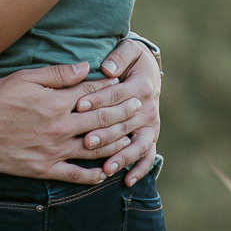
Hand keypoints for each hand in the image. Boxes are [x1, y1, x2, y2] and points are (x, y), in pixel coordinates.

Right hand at [0, 62, 146, 184]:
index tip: (125, 84)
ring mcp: (53, 150)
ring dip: (116, 143)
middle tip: (139, 107)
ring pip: (94, 148)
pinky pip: (74, 175)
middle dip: (122, 112)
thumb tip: (86, 67)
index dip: (111, 87)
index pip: (92, 93)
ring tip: (132, 138)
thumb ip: (59, 73)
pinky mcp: (44, 168)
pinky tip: (105, 174)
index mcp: (57, 101)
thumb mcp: (26, 77)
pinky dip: (92, 176)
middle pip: (99, 119)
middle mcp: (60, 126)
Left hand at [93, 37, 161, 184]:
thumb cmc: (133, 59)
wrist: (149, 69)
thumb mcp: (129, 50)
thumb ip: (119, 56)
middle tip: (87, 141)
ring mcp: (151, 124)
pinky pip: (148, 155)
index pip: (117, 95)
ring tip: (107, 167)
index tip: (79, 106)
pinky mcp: (150, 135)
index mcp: (141, 85)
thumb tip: (108, 68)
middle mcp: (149, 107)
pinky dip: (140, 169)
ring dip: (122, 156)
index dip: (98, 99)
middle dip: (106, 133)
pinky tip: (127, 180)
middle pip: (125, 123)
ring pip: (138, 143)